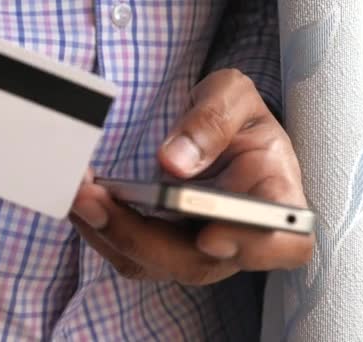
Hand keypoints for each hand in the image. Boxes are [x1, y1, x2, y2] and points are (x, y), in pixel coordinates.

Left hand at [71, 69, 312, 284]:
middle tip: (95, 198)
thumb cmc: (238, 117)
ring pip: (155, 264)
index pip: (285, 243)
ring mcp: (201, 248)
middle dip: (142, 237)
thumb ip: (213, 121)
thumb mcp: (235, 97)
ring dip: (111, 233)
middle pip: (199, 263)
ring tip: (78, 193)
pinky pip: (131, 252)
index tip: (212, 235)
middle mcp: (240, 235)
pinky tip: (83, 200)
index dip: (254, 248)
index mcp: (276, 198)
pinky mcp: (167, 245)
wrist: (219, 131)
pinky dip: (102, 229)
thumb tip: (175, 164)